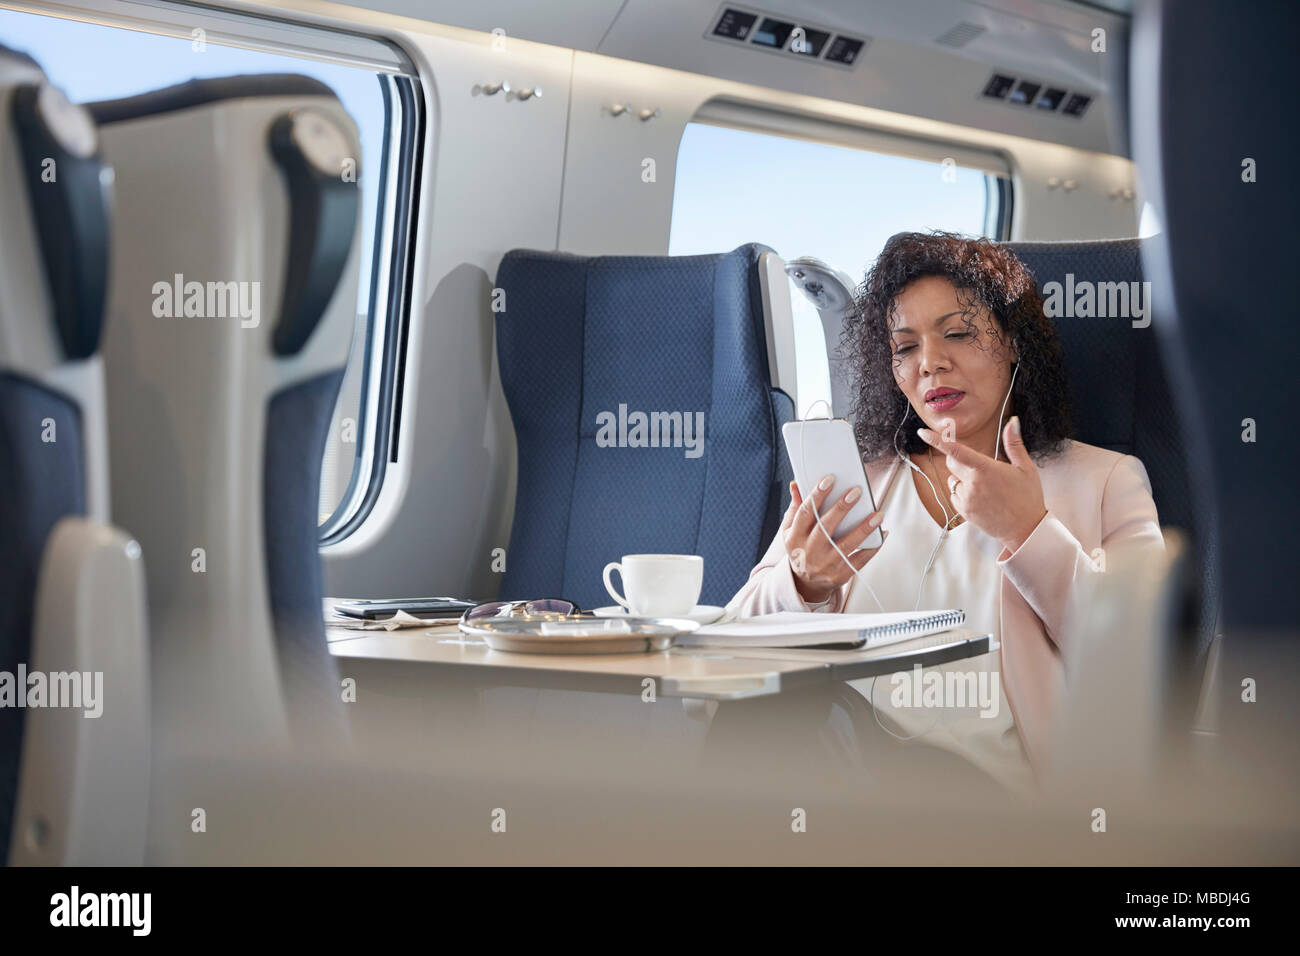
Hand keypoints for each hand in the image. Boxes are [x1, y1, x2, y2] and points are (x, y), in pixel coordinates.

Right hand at [779, 476, 886, 604]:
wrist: (806, 583)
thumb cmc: (801, 549)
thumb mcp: (791, 531)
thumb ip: (795, 508)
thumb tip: (795, 484)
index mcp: (795, 537)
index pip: (805, 513)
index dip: (817, 495)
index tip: (829, 480)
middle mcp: (809, 551)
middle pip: (826, 527)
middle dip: (841, 508)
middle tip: (856, 492)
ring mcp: (825, 564)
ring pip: (846, 544)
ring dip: (864, 528)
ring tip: (878, 514)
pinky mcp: (840, 575)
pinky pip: (860, 560)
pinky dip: (873, 547)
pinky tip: (882, 532)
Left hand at [916, 415, 1046, 552]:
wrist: (1025, 529)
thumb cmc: (1027, 497)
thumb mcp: (1025, 467)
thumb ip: (1014, 443)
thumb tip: (1012, 421)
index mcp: (986, 469)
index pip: (957, 451)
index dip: (938, 440)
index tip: (923, 433)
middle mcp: (973, 484)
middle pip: (952, 463)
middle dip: (959, 459)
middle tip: (979, 466)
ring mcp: (966, 499)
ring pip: (953, 480)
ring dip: (963, 479)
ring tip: (986, 488)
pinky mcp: (963, 511)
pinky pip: (954, 495)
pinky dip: (962, 493)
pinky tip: (981, 498)